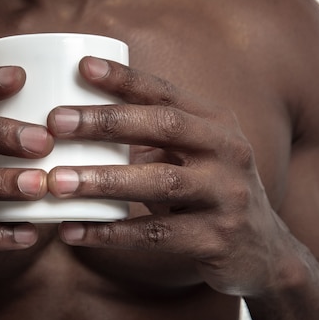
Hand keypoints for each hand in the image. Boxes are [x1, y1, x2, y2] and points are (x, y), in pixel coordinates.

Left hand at [47, 57, 296, 296]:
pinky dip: (110, 232)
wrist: (263, 252)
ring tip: (56, 182)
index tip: (82, 66)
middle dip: (105, 121)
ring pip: (160, 181)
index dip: (124, 78)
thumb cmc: (209, 192)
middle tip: (55, 122)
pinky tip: (72, 231)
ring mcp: (227, 196)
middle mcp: (227, 151)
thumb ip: (152, 137)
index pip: (166, 92)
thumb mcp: (192, 156)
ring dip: (103, 180)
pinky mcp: (217, 239)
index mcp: (216, 124)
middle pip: (164, 126)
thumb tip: (81, 120)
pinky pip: (156, 235)